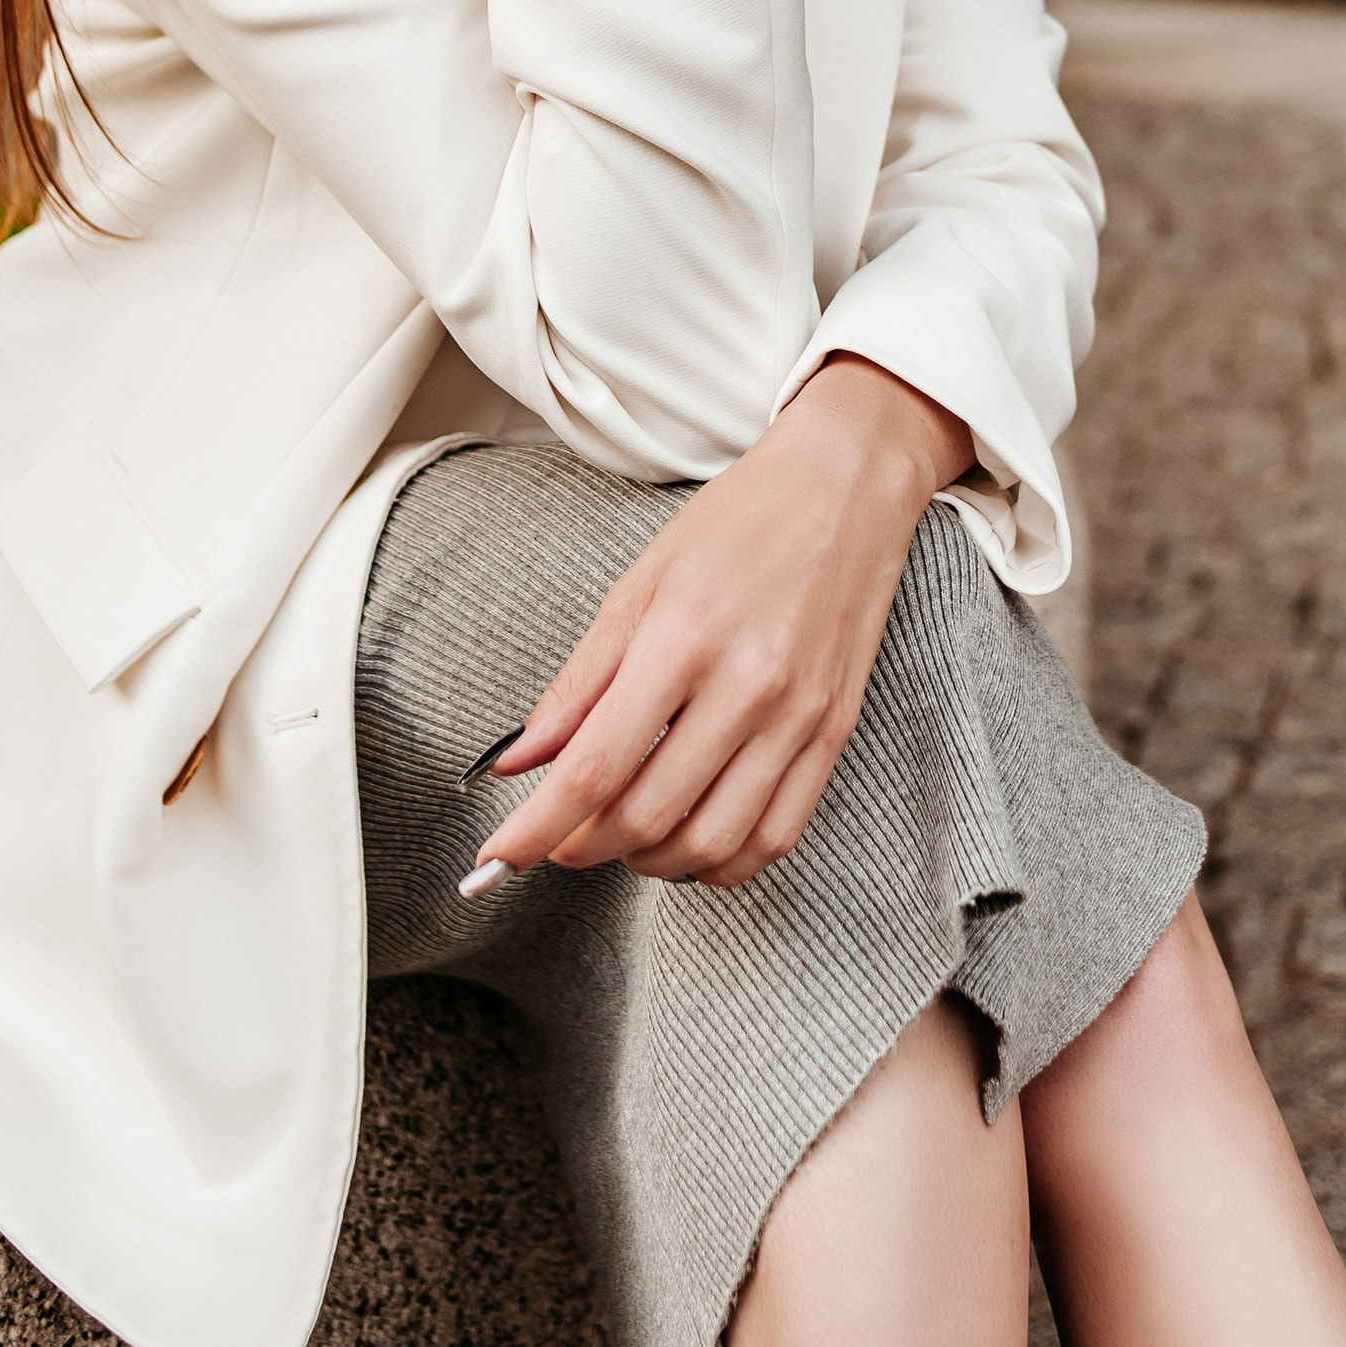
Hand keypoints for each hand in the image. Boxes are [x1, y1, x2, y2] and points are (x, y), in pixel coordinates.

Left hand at [476, 360, 976, 888]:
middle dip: (584, 846)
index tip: (499, 856)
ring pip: (711, 843)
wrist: (847, 485)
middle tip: (557, 836)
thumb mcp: (640, 582)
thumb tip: (516, 760)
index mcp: (682, 640)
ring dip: (650, 862)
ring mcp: (798, 717)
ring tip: (621, 835)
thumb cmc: (739, 522)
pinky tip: (690, 837)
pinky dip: (721, 861)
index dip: (536, 828)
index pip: (594, 769)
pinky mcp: (834, 734)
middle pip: (648, 816)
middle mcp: (746, 688)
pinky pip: (775, 837)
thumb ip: (579, 680)